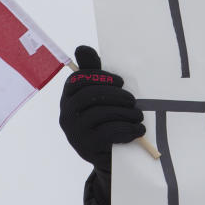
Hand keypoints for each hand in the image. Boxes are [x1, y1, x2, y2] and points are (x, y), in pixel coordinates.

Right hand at [59, 45, 144, 170]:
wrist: (108, 156)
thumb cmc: (106, 118)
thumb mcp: (100, 95)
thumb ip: (93, 72)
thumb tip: (81, 48)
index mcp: (68, 97)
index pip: (78, 79)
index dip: (101, 77)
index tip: (121, 82)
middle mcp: (66, 114)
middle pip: (89, 95)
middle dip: (116, 95)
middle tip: (133, 101)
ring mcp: (74, 132)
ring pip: (100, 114)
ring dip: (126, 113)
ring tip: (139, 116)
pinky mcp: (86, 147)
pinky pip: (108, 133)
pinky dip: (127, 129)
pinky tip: (138, 130)